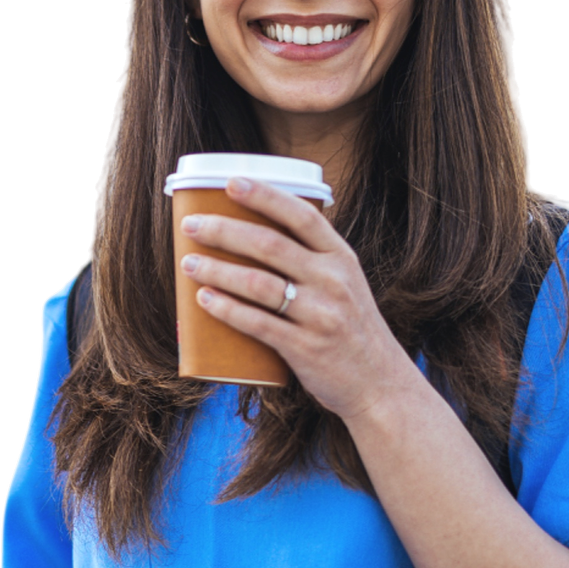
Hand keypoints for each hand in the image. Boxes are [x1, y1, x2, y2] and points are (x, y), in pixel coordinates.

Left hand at [180, 176, 414, 425]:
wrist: (380, 384)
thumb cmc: (351, 329)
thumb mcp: (345, 285)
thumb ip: (312, 262)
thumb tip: (252, 238)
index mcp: (342, 258)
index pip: (302, 215)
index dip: (264, 196)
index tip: (231, 183)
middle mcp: (334, 281)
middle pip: (270, 245)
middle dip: (224, 230)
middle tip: (192, 225)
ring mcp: (320, 315)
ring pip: (258, 283)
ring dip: (217, 269)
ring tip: (189, 263)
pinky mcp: (306, 348)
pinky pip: (258, 323)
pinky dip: (226, 309)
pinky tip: (203, 299)